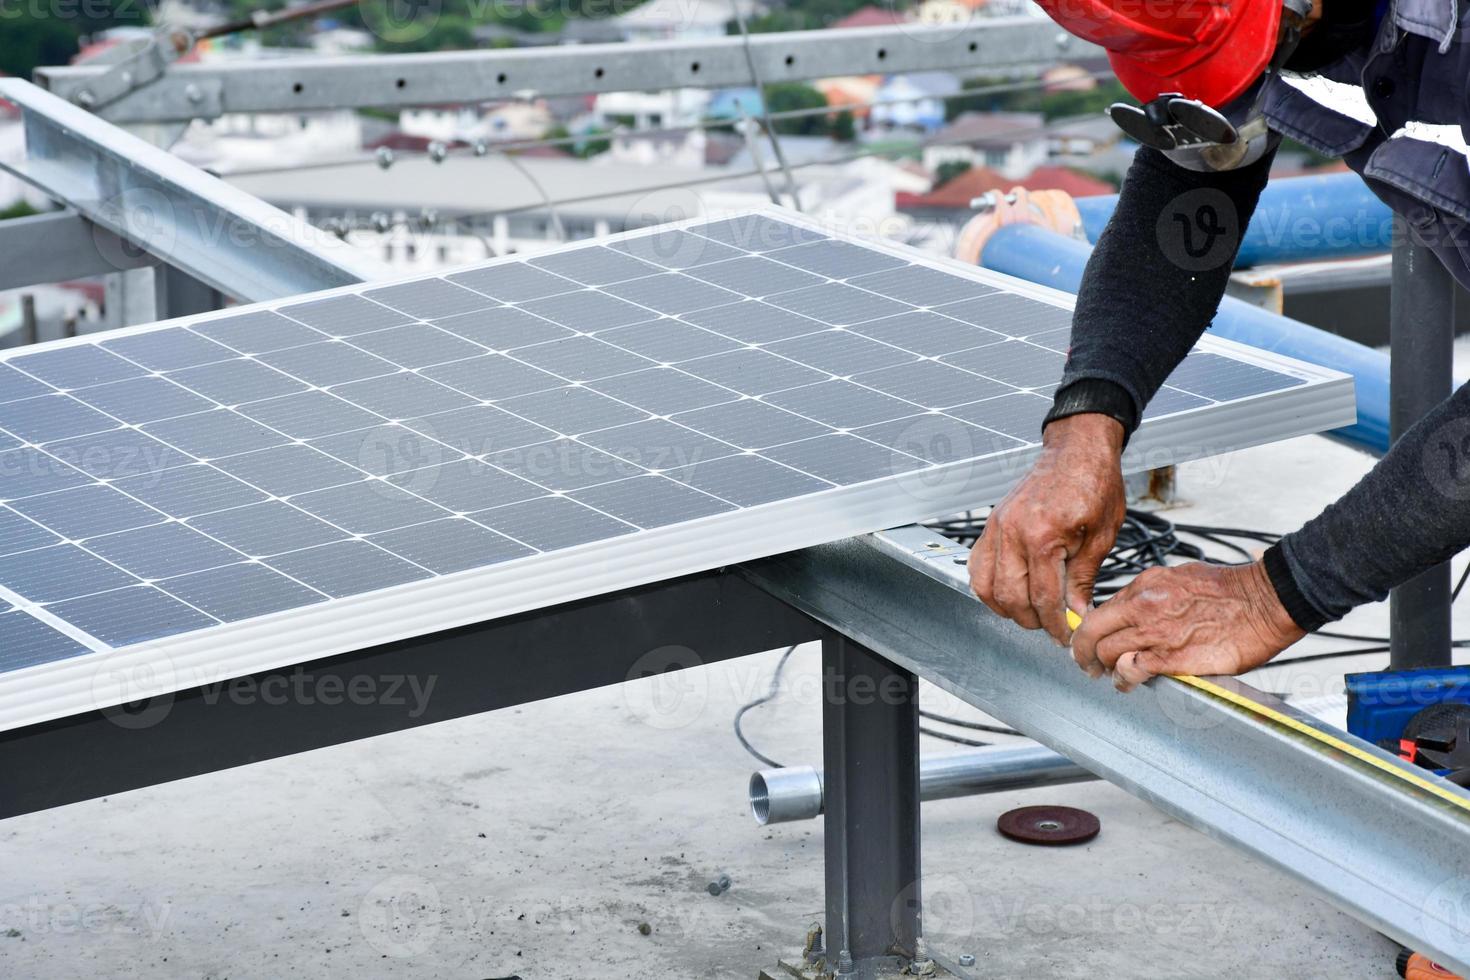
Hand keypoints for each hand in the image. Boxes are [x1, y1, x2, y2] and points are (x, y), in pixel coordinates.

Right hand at [969, 413, 1127, 644]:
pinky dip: (989, 586)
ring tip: (1031, 613)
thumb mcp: (1101, 536)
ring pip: (986, 586)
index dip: (1056, 624)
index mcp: (1043, 535)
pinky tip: (1010, 592)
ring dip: (1007, 608)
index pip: (1044, 597)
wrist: (1076, 450)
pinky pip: (977, 566)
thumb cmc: (1094, 484)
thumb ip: (1083, 578)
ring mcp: (996, 527)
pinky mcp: (991, 524)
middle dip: (1032, 620)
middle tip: (1052, 627)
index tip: (1066, 636)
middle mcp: (1012, 532)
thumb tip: (1077, 613)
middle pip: (1010, 597)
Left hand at [1071, 561, 1306, 690]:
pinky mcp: (1172, 657)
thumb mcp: (1179, 577)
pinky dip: (1125, 679)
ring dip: (1105, 669)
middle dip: (1084, 653)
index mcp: (1144, 585)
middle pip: (1093, 633)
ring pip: (1108, 654)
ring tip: (1110, 676)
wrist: (1264, 600)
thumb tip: (1133, 609)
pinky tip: (1128, 683)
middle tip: (1087, 665)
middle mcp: (1143, 607)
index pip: (1100, 611)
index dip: (1089, 630)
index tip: (1087, 641)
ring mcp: (1156, 632)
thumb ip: (1151, 594)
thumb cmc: (1229, 590)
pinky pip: (1132, 671)